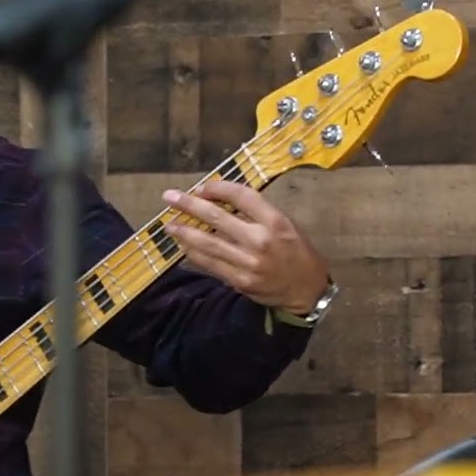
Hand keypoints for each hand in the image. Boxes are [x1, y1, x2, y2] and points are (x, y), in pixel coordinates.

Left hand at [163, 180, 328, 314]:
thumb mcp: (285, 224)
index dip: (218, 188)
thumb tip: (221, 201)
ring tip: (169, 224)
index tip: (203, 186)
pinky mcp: (239, 281)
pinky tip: (183, 245)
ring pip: (208, 243)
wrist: (306, 289)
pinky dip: (194, 254)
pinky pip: (210, 264)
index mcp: (274, 221)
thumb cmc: (296, 251)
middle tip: (170, 197)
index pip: (241, 196)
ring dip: (184, 232)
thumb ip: (257, 213)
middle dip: (189, 205)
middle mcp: (260, 240)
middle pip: (217, 218)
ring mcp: (248, 263)